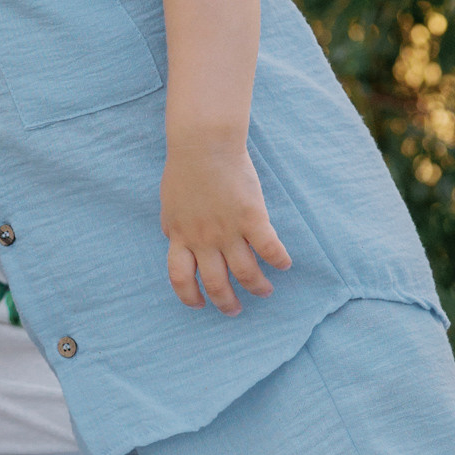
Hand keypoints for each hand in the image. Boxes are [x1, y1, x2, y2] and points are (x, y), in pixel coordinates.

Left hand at [161, 135, 291, 312]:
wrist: (203, 145)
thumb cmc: (185, 170)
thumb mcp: (169, 205)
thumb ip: (174, 227)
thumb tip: (172, 239)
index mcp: (180, 236)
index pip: (180, 278)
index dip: (189, 296)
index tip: (199, 304)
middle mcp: (204, 240)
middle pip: (216, 283)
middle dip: (226, 303)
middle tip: (235, 310)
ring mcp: (228, 230)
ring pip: (245, 273)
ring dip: (257, 287)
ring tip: (264, 291)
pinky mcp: (252, 218)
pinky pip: (269, 248)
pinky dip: (279, 260)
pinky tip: (285, 265)